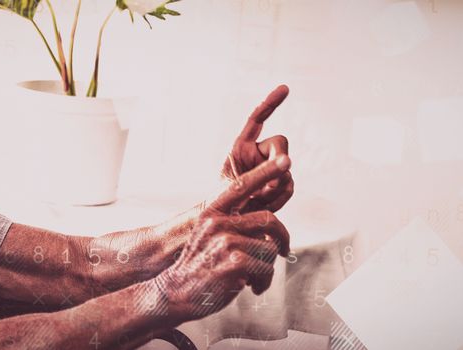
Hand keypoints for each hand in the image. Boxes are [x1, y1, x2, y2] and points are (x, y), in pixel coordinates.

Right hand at [149, 157, 291, 321]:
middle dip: (282, 238)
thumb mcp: (208, 236)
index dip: (266, 172)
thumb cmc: (198, 266)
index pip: (242, 186)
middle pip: (268, 221)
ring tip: (253, 278)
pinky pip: (267, 268)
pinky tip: (251, 287)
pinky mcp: (236, 264)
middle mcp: (218, 223)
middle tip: (283, 250)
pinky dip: (263, 282)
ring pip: (270, 249)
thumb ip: (233, 225)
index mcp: (212, 212)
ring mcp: (226, 243)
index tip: (286, 160)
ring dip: (266, 267)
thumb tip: (267, 227)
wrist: (175, 293)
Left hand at [221, 85, 293, 212]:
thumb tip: (288, 162)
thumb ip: (261, 173)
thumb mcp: (237, 186)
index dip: (270, 103)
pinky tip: (265, 206)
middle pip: (281, 143)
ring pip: (287, 168)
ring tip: (256, 201)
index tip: (285, 88)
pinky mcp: (279, 184)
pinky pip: (289, 186)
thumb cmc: (223, 203)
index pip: (257, 119)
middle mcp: (257, 154)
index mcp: (240, 147)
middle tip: (269, 182)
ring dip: (275, 186)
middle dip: (278, 160)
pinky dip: (280, 198)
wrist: (228, 225)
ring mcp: (270, 169)